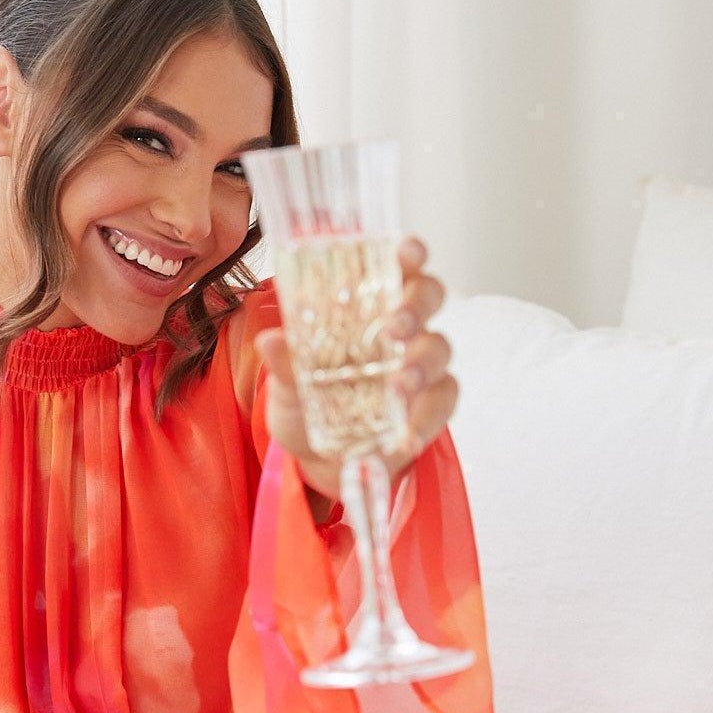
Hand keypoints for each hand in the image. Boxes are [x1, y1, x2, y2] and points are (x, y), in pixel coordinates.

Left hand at [254, 234, 457, 497]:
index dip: (409, 254)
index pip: (398, 267)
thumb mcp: (289, 386)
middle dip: (416, 305)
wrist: (319, 459)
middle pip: (429, 297)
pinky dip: (425, 418)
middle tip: (393, 326)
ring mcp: (421, 366)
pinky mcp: (431, 406)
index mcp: (370, 306)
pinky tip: (404, 436)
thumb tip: (270, 340)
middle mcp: (402, 329)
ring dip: (421, 364)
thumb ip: (286, 365)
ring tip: (398, 386)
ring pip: (439, 348)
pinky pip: (442, 402)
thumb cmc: (308, 405)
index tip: (407, 252)